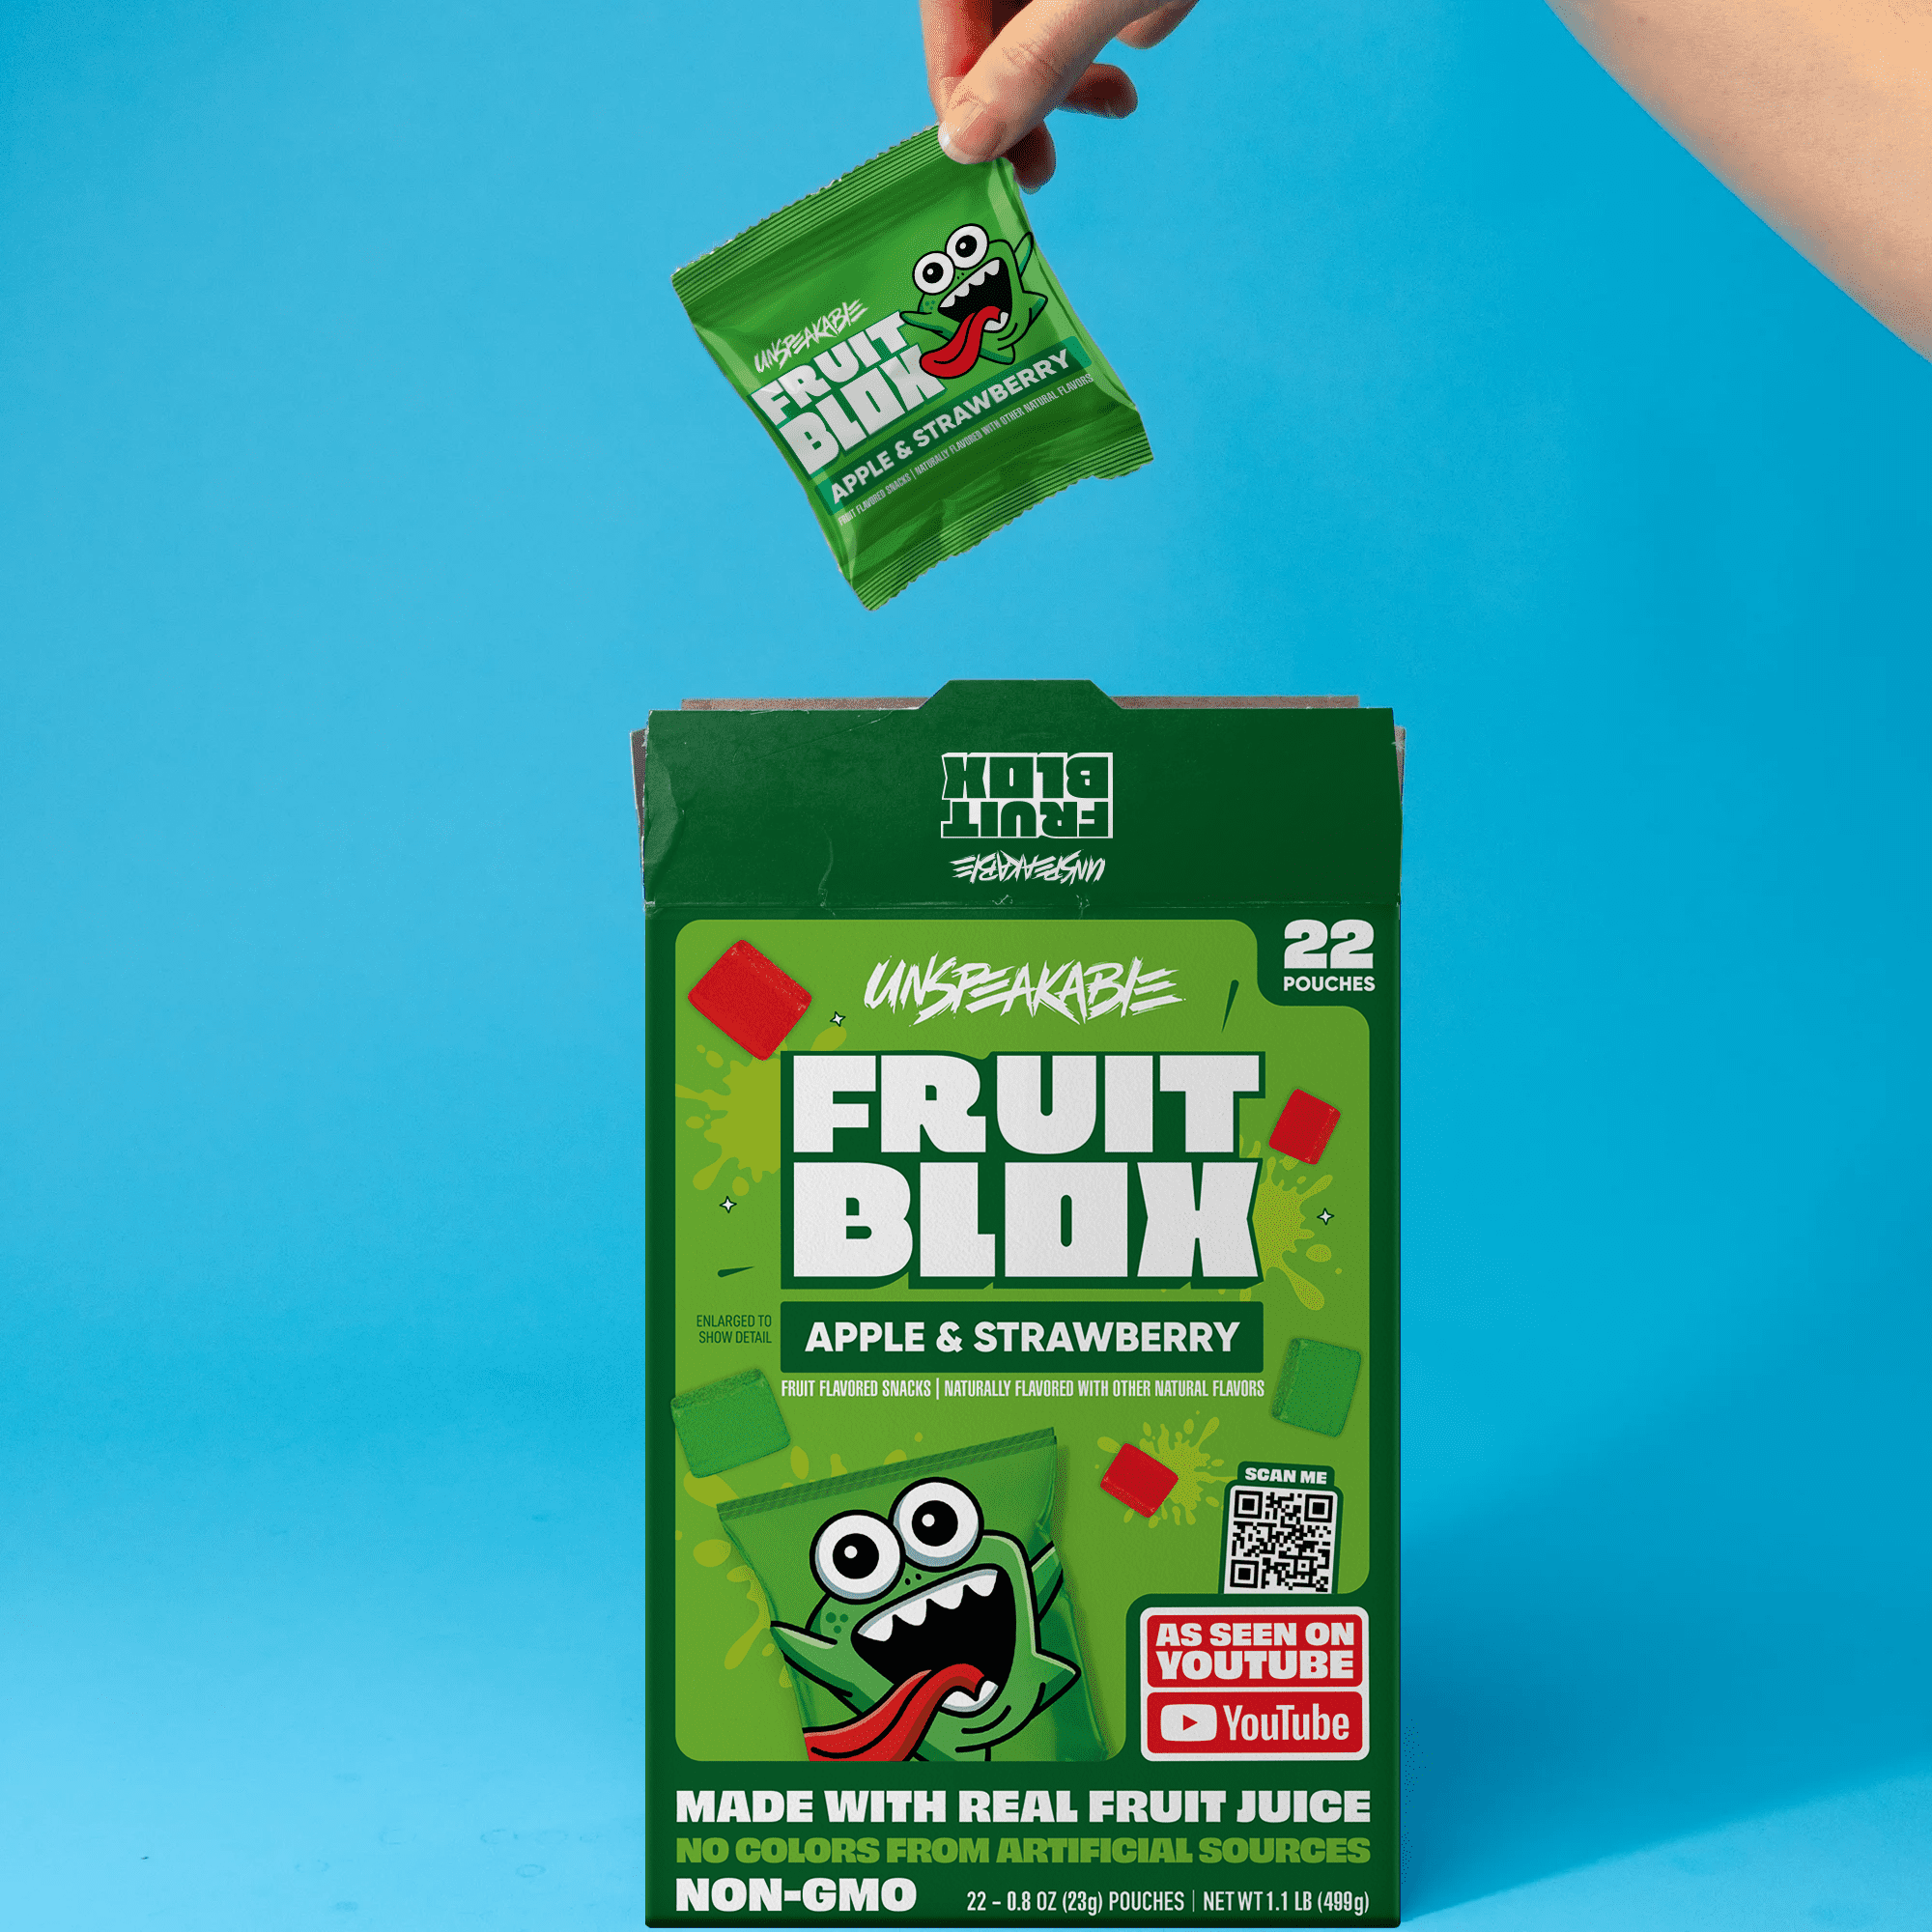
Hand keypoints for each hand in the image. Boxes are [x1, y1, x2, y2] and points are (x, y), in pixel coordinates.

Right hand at [922, 0, 1198, 189]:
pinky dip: (1109, 32)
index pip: (947, 27)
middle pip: (991, 33)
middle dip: (1023, 99)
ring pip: (1041, 22)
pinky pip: (1091, 4)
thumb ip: (1032, 58)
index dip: (963, 105)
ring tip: (1118, 102)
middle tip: (1042, 169)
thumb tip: (963, 143)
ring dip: (1073, 73)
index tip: (990, 172)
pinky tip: (1143, 43)